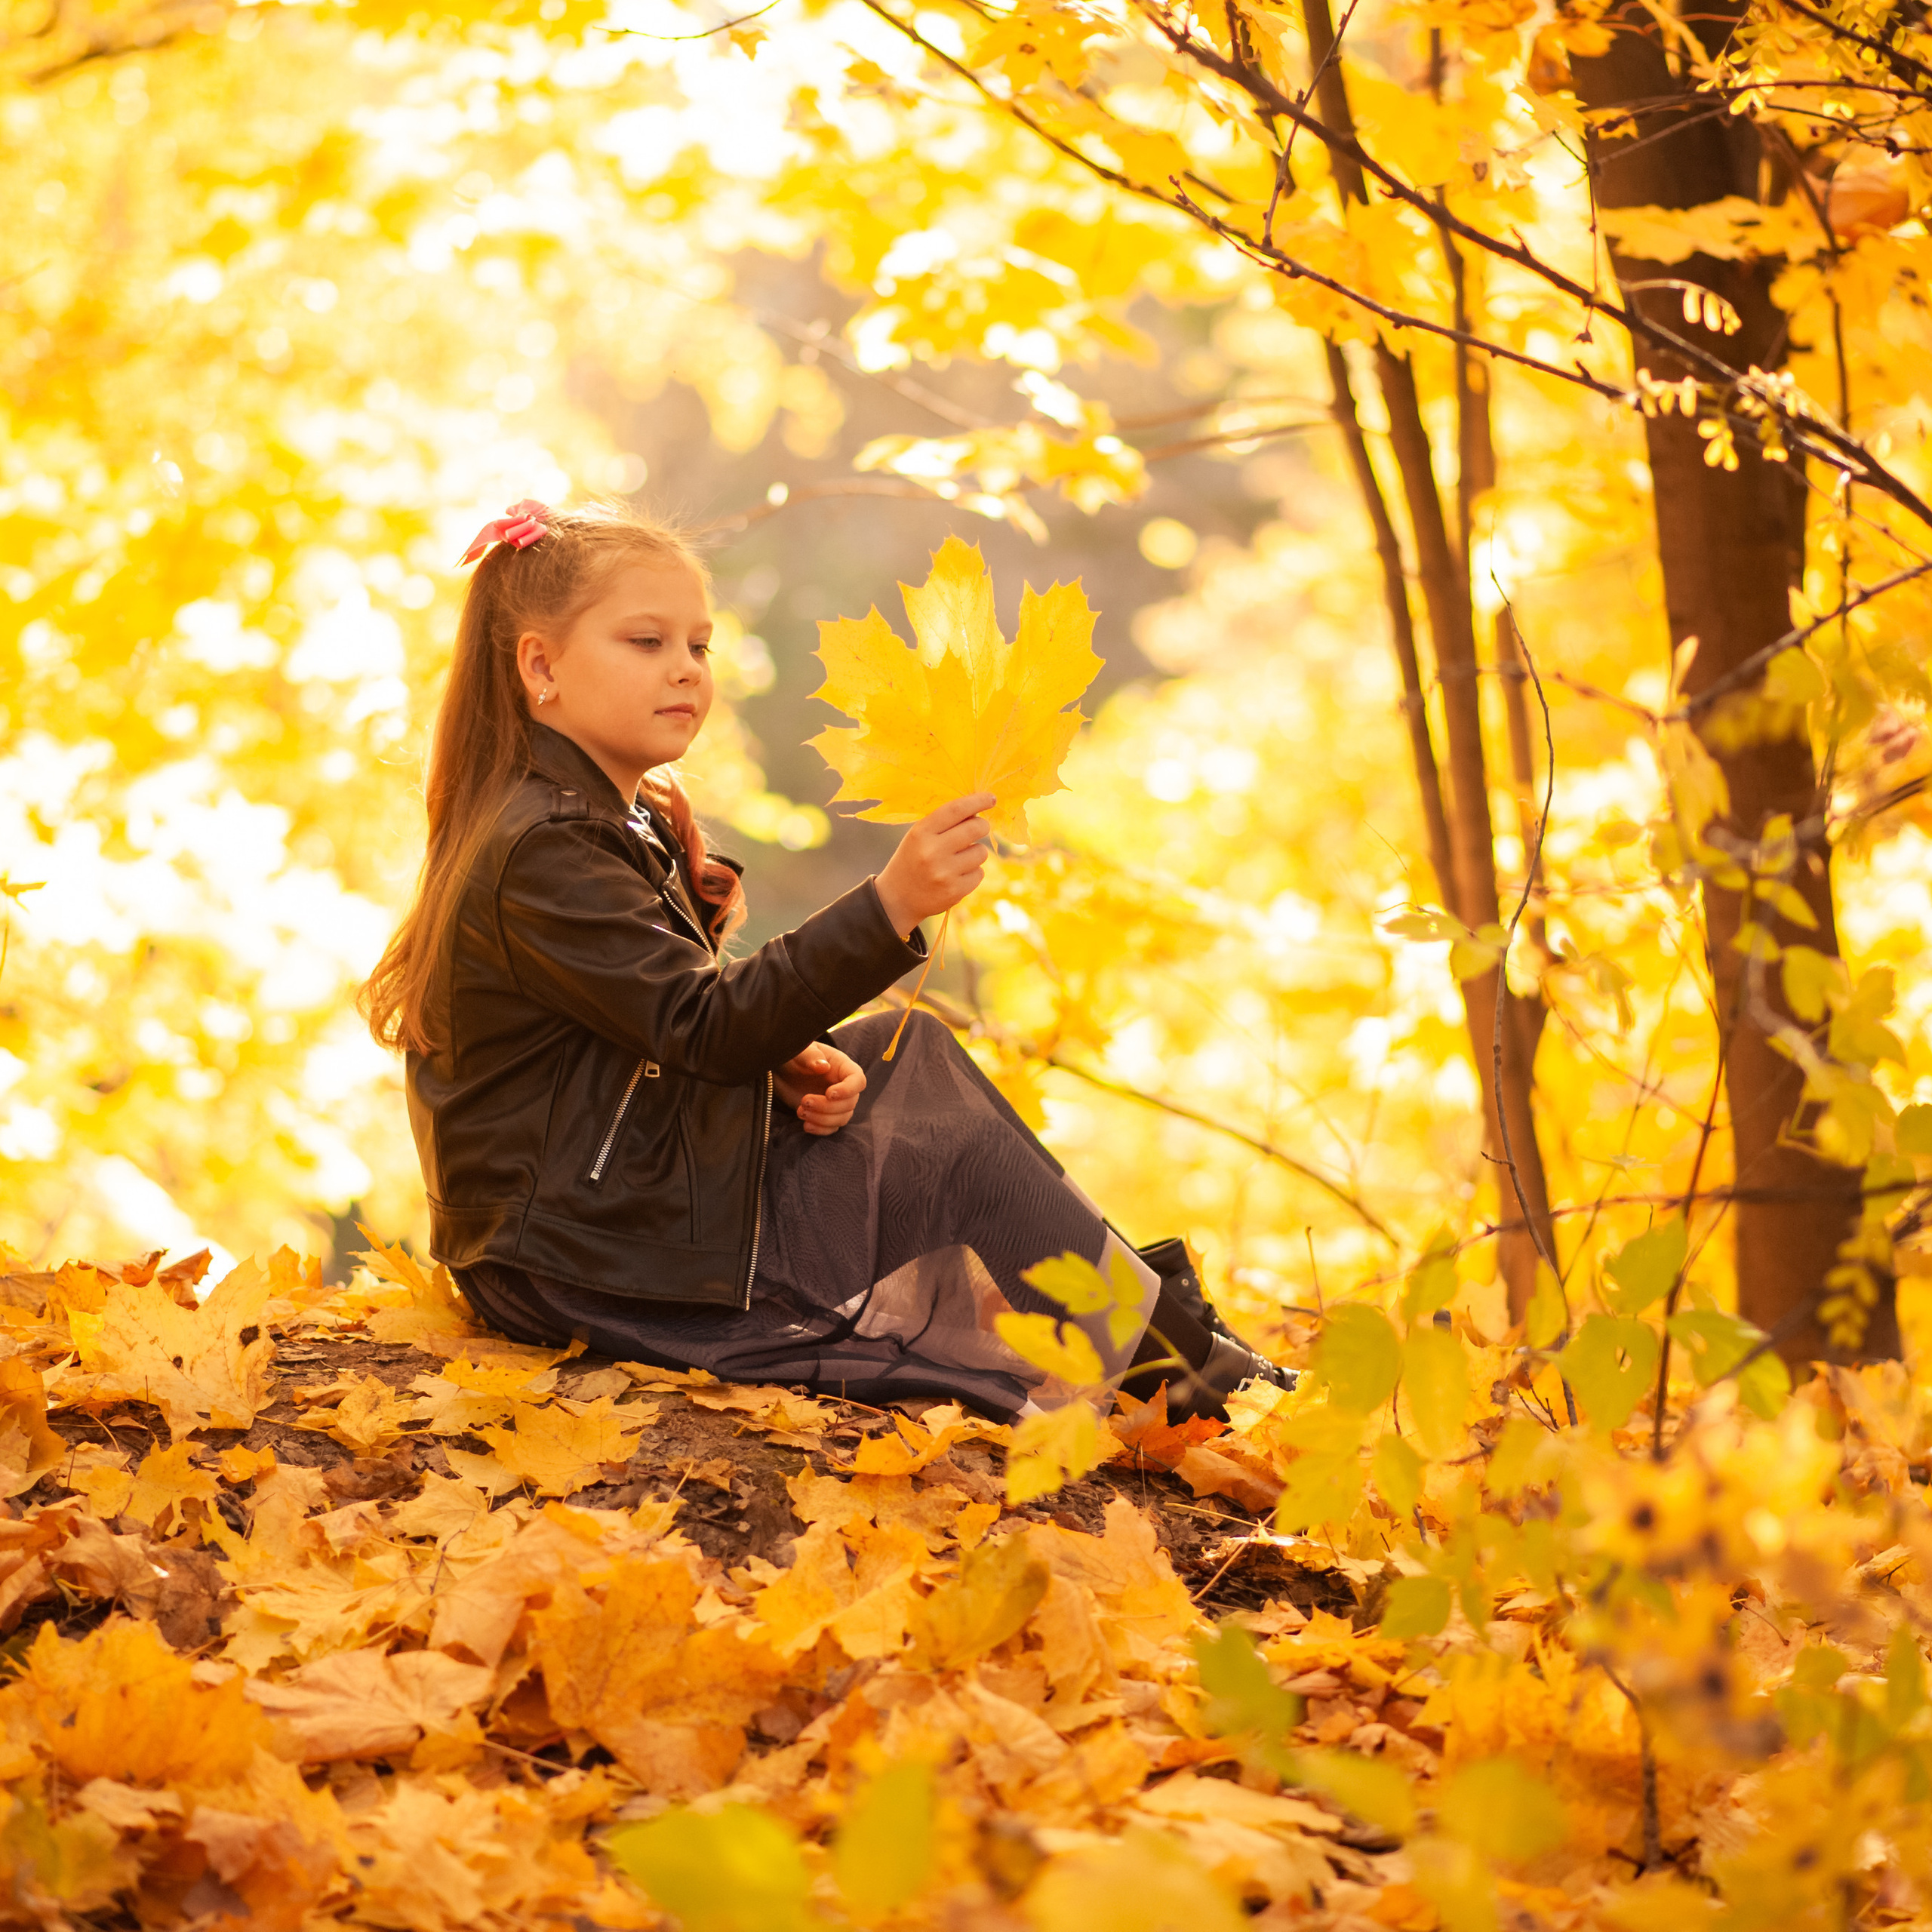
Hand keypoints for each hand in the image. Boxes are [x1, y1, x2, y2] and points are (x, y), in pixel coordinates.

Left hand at [774, 1044, 865, 1135]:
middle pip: (849, 1103)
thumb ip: (810, 1056)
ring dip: (822, 1119)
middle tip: (804, 1101)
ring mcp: (835, 1102)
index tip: (828, 1093)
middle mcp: (843, 1085)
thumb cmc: (793, 1056)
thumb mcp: (799, 1052)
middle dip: (827, 1107)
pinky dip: (820, 1129)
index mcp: (842, 1066)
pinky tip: (805, 1125)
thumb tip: (823, 1066)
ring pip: (842, 1118)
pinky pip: (832, 1128)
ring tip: (801, 1112)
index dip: (848, 1090)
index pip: (858, 1080)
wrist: (782, 1070)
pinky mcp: (825, 1114)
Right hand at [874, 793, 994, 936]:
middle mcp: (932, 852)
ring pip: (981, 852)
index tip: (991, 798)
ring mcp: (944, 873)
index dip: (977, 801)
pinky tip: (957, 875)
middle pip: (975, 828)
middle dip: (982, 826)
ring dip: (975, 852)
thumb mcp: (919, 836)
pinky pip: (980, 873)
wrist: (898, 898)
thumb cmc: (913, 859)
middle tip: (979, 828)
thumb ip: (944, 823)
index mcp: (921, 833)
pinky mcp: (955, 891)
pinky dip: (973, 872)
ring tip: (959, 859)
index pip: (956, 810)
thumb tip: (978, 810)